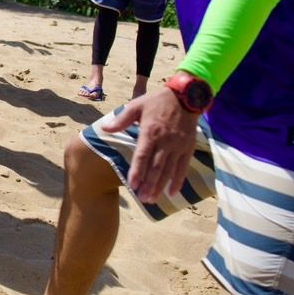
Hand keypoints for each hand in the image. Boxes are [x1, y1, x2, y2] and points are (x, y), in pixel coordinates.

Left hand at [101, 85, 199, 203]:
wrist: (185, 95)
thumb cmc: (157, 100)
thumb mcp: (137, 105)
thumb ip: (121, 119)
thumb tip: (105, 128)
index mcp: (150, 131)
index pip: (142, 156)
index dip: (137, 171)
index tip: (133, 185)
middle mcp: (165, 141)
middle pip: (156, 167)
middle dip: (149, 184)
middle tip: (143, 199)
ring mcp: (178, 145)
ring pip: (169, 170)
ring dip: (161, 186)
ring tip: (153, 199)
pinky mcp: (188, 147)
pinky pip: (183, 167)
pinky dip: (178, 181)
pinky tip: (172, 193)